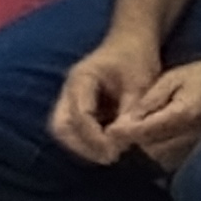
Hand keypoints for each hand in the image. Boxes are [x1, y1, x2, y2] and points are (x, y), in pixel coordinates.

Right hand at [50, 30, 166, 163]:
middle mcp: (70, 90)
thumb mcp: (140, 84)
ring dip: (83, 146)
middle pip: (60, 125)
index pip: (79, 115)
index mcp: (81, 80)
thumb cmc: (136, 59)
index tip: (115, 153)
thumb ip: (130, 112)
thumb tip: (123, 141)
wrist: (132, 41)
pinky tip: (109, 148)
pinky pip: (74, 128)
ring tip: (110, 156)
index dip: (94, 138)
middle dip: (81, 146)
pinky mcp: (80, 105)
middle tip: (109, 159)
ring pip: (64, 128)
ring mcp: (72, 97)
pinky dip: (87, 141)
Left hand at [121, 43, 200, 169]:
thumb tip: (125, 121)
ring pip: (163, 158)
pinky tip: (144, 146)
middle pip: (154, 149)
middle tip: (109, 139)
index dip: (126, 133)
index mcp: (186, 113)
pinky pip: (175, 158)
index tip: (107, 132)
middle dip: (131, 146)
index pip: (149, 130)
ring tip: (122, 143)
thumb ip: (150, 101)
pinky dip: (157, 154)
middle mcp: (194, 134)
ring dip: (142, 153)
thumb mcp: (173, 79)